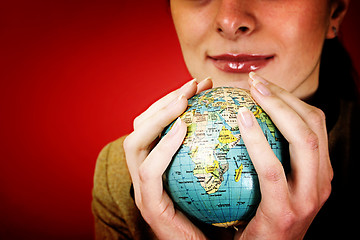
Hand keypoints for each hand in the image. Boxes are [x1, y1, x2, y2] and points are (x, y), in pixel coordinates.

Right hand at [123, 77, 212, 239]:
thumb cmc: (218, 213)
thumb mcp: (217, 173)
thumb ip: (216, 148)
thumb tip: (240, 114)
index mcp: (158, 163)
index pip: (155, 124)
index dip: (173, 99)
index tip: (200, 84)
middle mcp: (145, 172)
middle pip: (139, 127)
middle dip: (164, 101)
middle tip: (193, 85)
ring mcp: (144, 190)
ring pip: (135, 144)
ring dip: (158, 117)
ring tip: (184, 100)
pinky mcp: (150, 206)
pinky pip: (150, 172)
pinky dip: (164, 146)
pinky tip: (183, 128)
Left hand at [235, 73, 332, 239]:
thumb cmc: (259, 215)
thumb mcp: (269, 183)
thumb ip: (266, 155)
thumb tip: (239, 117)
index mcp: (319, 171)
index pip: (312, 123)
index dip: (289, 98)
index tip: (261, 84)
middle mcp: (321, 181)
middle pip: (312, 124)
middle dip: (284, 97)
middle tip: (254, 82)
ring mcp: (308, 198)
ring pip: (302, 139)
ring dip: (277, 108)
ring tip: (249, 92)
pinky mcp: (285, 211)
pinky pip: (272, 169)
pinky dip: (259, 140)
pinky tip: (241, 119)